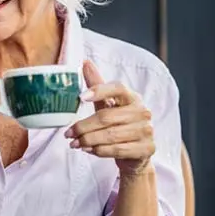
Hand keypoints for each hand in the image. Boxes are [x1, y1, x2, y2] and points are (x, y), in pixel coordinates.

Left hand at [65, 60, 154, 175]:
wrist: (136, 153)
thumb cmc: (118, 124)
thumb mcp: (107, 104)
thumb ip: (97, 85)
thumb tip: (85, 62)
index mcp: (132, 97)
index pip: (118, 88)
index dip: (99, 90)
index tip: (81, 97)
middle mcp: (142, 112)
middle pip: (107, 117)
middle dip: (83, 126)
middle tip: (68, 133)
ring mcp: (146, 131)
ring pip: (110, 135)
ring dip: (88, 140)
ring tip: (74, 143)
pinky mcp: (146, 148)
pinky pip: (117, 150)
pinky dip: (99, 151)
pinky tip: (88, 150)